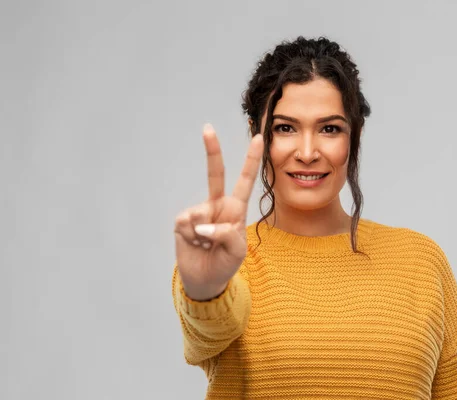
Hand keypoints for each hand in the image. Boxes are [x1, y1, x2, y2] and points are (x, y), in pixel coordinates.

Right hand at [174, 123, 263, 300]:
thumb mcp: (237, 251)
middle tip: (207, 128)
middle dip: (211, 150)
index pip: (245, 181)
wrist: (205, 279)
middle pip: (214, 174)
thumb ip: (228, 235)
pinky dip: (192, 238)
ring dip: (204, 236)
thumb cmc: (226, 262)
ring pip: (200, 214)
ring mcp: (199, 212)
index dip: (251, 160)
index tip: (258, 138)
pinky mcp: (183, 222)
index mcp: (235, 209)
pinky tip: (195, 244)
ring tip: (207, 245)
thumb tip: (204, 225)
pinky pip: (187, 224)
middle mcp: (217, 206)